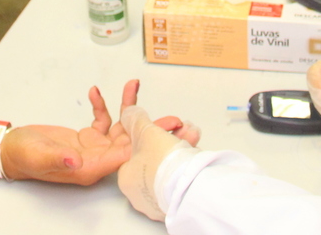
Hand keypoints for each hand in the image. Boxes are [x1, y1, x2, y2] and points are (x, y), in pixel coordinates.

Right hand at [0, 80, 198, 184]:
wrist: (11, 150)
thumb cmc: (24, 156)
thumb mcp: (40, 156)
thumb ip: (60, 158)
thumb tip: (78, 160)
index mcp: (90, 169)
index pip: (125, 156)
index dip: (146, 143)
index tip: (165, 133)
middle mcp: (97, 159)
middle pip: (131, 143)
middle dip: (152, 128)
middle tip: (176, 117)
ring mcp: (93, 148)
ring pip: (120, 127)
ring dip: (129, 107)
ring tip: (134, 84)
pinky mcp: (86, 137)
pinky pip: (102, 120)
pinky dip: (102, 105)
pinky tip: (97, 92)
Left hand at [117, 106, 199, 220]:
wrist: (188, 187)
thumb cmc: (162, 162)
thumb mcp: (145, 132)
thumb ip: (136, 120)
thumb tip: (130, 113)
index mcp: (125, 177)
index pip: (134, 151)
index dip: (151, 134)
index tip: (164, 125)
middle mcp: (138, 193)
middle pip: (154, 157)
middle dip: (170, 138)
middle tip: (183, 127)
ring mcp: (156, 202)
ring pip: (168, 168)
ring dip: (181, 147)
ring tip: (193, 133)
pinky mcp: (173, 206)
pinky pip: (178, 181)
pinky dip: (185, 165)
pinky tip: (196, 151)